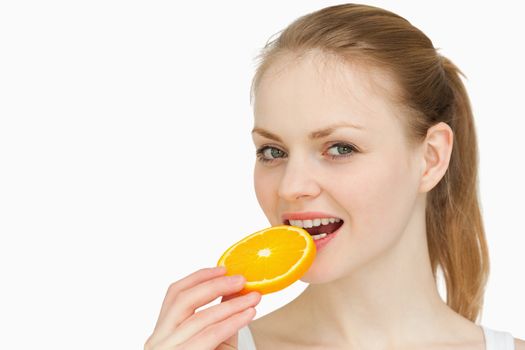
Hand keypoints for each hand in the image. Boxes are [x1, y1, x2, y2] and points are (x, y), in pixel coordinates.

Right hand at [144, 267, 260, 349]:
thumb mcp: (214, 338)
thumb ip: (220, 313)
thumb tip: (235, 286)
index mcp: (162, 331)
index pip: (174, 293)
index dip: (199, 276)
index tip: (224, 268)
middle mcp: (158, 341)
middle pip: (183, 300)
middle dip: (215, 285)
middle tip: (242, 280)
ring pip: (198, 318)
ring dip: (230, 304)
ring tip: (253, 298)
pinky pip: (207, 336)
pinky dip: (230, 322)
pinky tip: (247, 315)